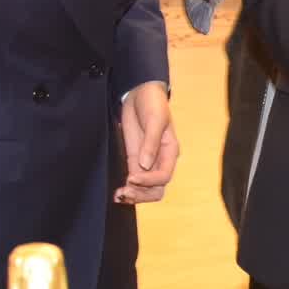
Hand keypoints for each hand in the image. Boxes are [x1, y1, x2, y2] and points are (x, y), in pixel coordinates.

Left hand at [117, 82, 178, 203]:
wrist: (140, 93)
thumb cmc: (153, 104)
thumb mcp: (155, 120)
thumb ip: (151, 142)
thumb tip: (145, 165)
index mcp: (170, 152)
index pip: (164, 176)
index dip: (149, 181)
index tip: (131, 177)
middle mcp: (160, 161)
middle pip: (156, 189)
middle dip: (142, 194)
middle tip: (124, 192)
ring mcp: (147, 162)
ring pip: (145, 189)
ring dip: (134, 195)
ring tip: (119, 196)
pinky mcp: (134, 160)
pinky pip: (134, 181)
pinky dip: (127, 189)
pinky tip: (117, 194)